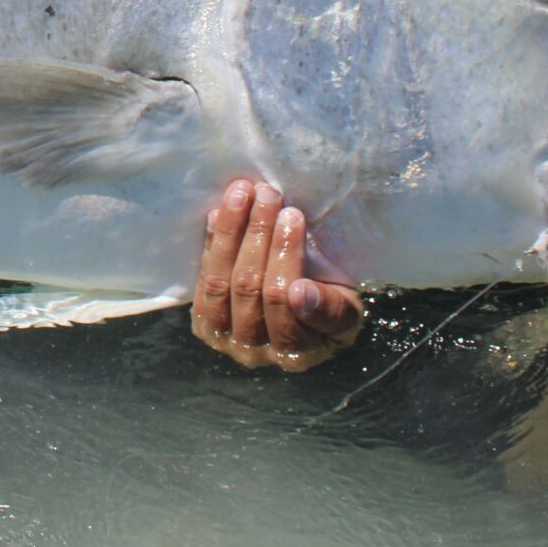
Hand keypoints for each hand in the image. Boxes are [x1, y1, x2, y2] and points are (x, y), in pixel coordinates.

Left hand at [191, 178, 364, 372]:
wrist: (299, 322)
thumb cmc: (331, 308)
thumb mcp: (346, 310)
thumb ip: (330, 309)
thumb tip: (301, 293)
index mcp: (296, 353)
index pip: (283, 302)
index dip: (284, 256)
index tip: (292, 216)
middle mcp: (255, 352)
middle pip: (248, 288)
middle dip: (258, 234)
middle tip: (269, 193)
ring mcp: (224, 339)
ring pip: (219, 282)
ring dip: (230, 232)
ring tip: (244, 193)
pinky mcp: (204, 322)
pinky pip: (202, 280)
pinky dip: (211, 244)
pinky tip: (218, 212)